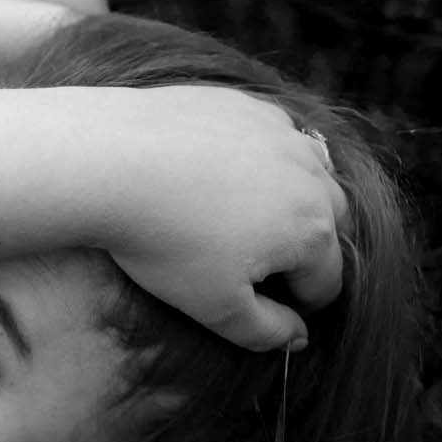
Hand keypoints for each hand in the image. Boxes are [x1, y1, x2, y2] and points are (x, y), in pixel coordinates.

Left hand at [108, 87, 349, 350]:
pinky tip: (218, 173)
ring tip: (245, 218)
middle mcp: (311, 174)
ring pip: (309, 171)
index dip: (299, 306)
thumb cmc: (165, 243)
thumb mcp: (216, 307)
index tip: (262, 309)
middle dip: (305, 248)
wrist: (110, 161)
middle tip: (255, 266)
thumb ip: (266, 332)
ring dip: (291, 198)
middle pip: (331, 222)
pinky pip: (270, 135)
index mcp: (314, 230)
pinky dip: (259, 157)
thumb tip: (299, 337)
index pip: (327, 283)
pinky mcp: (243, 104)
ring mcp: (279, 131)